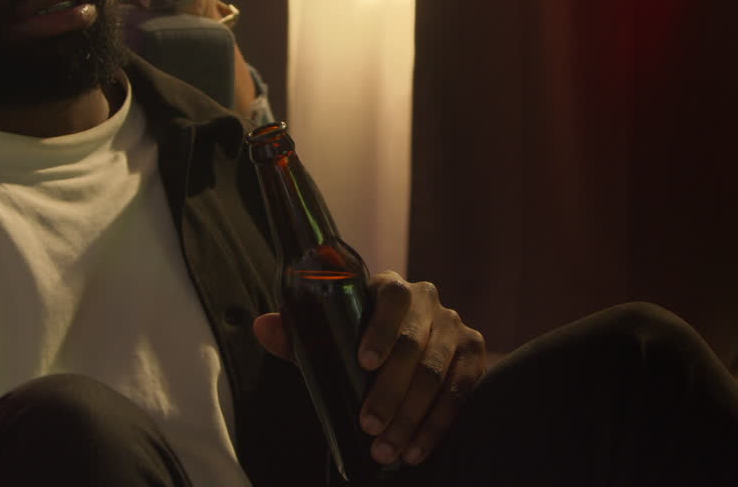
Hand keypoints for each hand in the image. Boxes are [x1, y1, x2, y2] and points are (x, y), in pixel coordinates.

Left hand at [253, 272, 485, 467]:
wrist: (412, 350)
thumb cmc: (361, 342)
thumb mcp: (332, 336)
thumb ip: (299, 335)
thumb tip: (262, 326)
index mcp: (391, 288)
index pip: (391, 299)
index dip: (379, 330)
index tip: (363, 364)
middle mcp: (428, 301)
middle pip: (414, 345)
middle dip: (390, 390)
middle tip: (368, 425)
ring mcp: (455, 326)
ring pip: (436, 374)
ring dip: (411, 417)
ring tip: (386, 449)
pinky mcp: (474, 354)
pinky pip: (460, 392)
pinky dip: (437, 425)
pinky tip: (416, 449)